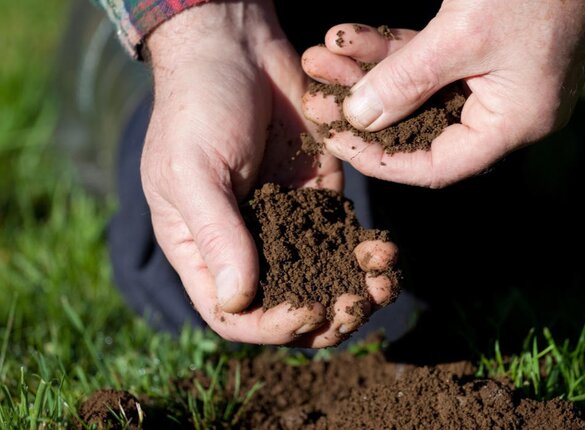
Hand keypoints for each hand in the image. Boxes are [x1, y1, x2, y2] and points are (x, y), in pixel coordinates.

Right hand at [141, 2, 396, 346]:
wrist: (235, 47)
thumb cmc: (197, 106)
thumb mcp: (193, 171)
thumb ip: (217, 235)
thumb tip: (239, 300)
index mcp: (200, 247)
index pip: (232, 314)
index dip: (270, 326)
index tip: (306, 310)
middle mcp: (244, 242)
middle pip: (284, 303)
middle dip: (324, 315)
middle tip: (356, 307)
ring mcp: (283, 220)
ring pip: (320, 276)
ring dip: (354, 289)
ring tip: (383, 283)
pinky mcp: (317, 194)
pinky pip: (343, 235)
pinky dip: (365, 251)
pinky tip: (385, 249)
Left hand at [302, 0, 584, 186]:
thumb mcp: (462, 34)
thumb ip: (406, 79)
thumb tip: (357, 117)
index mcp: (514, 123)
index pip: (437, 165)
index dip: (381, 159)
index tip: (336, 140)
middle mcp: (503, 109)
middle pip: (418, 124)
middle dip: (362, 107)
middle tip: (316, 95)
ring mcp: (492, 78)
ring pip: (416, 88)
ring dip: (367, 71)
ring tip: (321, 56)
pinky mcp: (481, 49)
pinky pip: (426, 58)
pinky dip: (388, 49)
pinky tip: (347, 37)